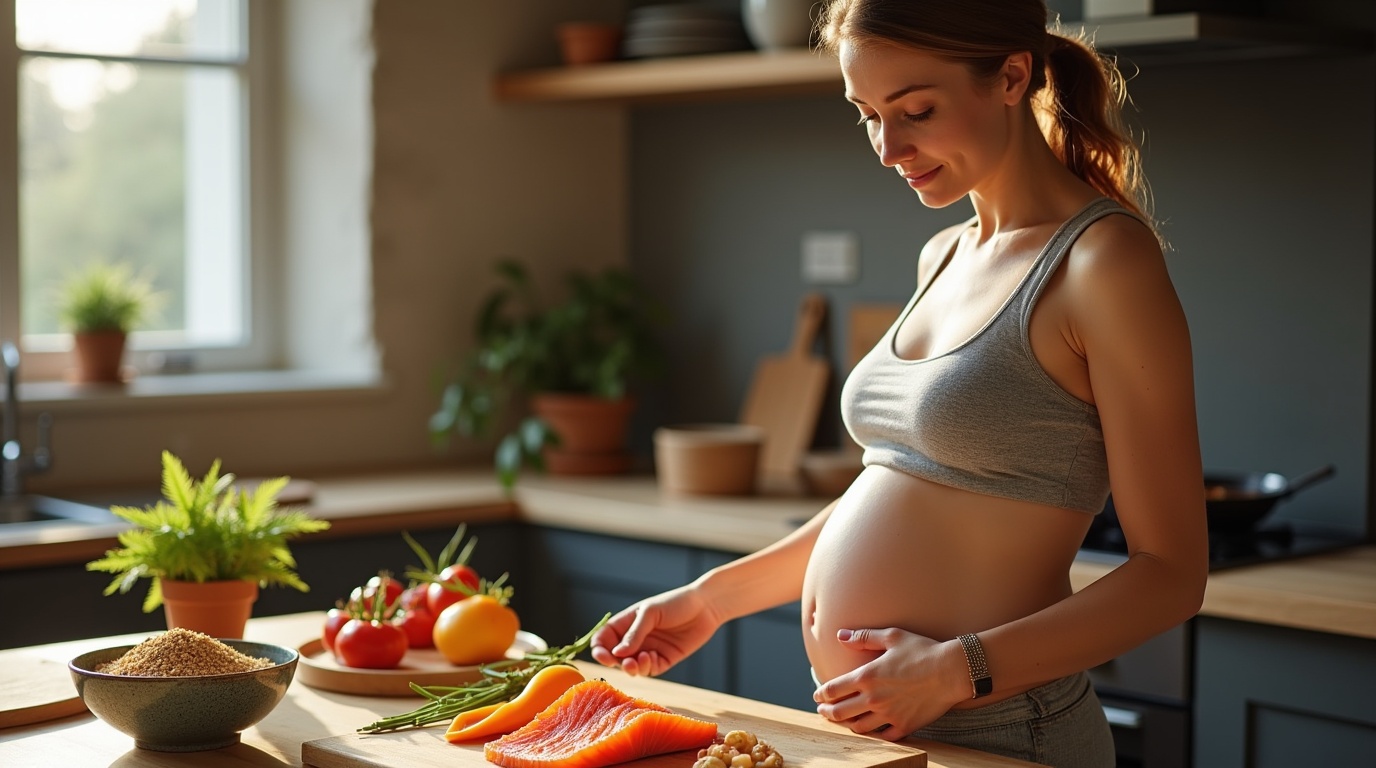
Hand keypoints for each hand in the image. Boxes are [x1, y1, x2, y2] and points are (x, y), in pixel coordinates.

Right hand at [589, 584, 723, 676]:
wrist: (705, 607)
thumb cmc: (676, 603)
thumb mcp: (651, 613)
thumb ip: (634, 633)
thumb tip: (616, 653)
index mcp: (626, 623)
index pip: (604, 638)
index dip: (599, 648)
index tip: (603, 656)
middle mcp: (635, 639)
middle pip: (615, 657)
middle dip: (615, 663)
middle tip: (624, 662)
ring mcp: (649, 650)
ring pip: (632, 667)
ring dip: (631, 668)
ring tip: (636, 663)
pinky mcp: (664, 660)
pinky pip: (650, 670)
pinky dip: (647, 668)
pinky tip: (652, 658)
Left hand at [812, 628, 968, 739]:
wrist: (952, 670)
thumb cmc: (923, 650)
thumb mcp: (892, 636)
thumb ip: (863, 637)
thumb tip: (840, 635)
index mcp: (867, 676)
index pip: (833, 689)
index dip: (821, 694)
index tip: (818, 696)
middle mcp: (873, 698)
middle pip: (840, 712)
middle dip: (827, 713)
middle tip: (823, 712)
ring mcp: (888, 714)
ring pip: (858, 728)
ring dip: (847, 725)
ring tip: (843, 722)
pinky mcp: (904, 726)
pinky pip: (883, 737)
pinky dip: (874, 735)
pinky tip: (871, 731)